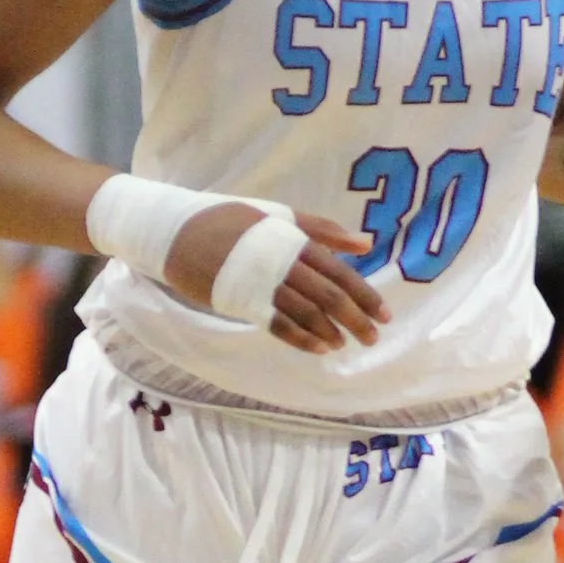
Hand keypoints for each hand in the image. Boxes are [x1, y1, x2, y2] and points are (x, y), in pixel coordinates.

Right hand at [163, 204, 386, 351]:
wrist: (180, 232)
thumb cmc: (231, 221)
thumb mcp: (277, 215)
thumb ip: (321, 229)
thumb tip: (364, 244)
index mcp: (294, 240)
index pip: (339, 271)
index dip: (364, 294)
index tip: (384, 314)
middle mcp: (283, 262)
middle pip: (328, 295)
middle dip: (355, 318)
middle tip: (372, 337)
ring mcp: (262, 284)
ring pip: (306, 312)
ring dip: (329, 331)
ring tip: (344, 344)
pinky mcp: (243, 301)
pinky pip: (278, 325)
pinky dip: (301, 338)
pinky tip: (318, 347)